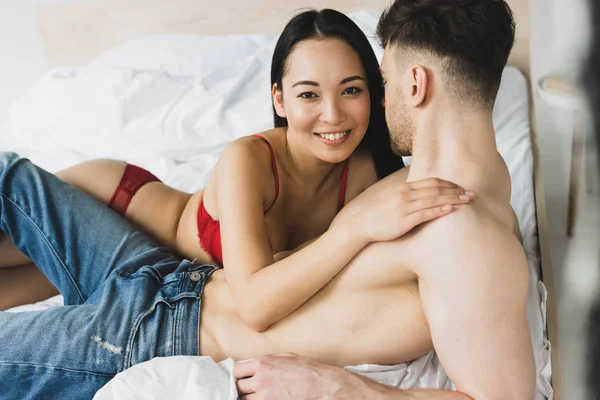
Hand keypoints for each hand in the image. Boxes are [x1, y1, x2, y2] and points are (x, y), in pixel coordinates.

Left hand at [234, 353, 389, 399]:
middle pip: (238, 388)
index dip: (238, 376)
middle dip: (243, 389)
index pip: (237, 371)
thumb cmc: (309, 371)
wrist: (325, 387)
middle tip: (249, 390)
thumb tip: (253, 365)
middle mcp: (261, 380)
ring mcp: (266, 397)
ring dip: (250, 399)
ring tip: (261, 396)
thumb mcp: (287, 357)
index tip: (242, 379)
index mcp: (263, 364)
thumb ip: (267, 360)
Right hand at [356, 177, 473, 242]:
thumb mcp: (393, 200)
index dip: (449, 184)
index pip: (431, 182)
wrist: (361, 225)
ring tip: (468, 200)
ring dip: (453, 199)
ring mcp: (404, 206)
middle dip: (456, 190)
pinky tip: (450, 210)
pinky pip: (424, 214)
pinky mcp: (404, 220)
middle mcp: (406, 194)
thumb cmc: (378, 216)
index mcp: (404, 188)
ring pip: (433, 199)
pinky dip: (438, 210)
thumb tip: (423, 196)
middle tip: (472, 193)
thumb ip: (408, 196)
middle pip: (436, 189)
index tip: (462, 187)